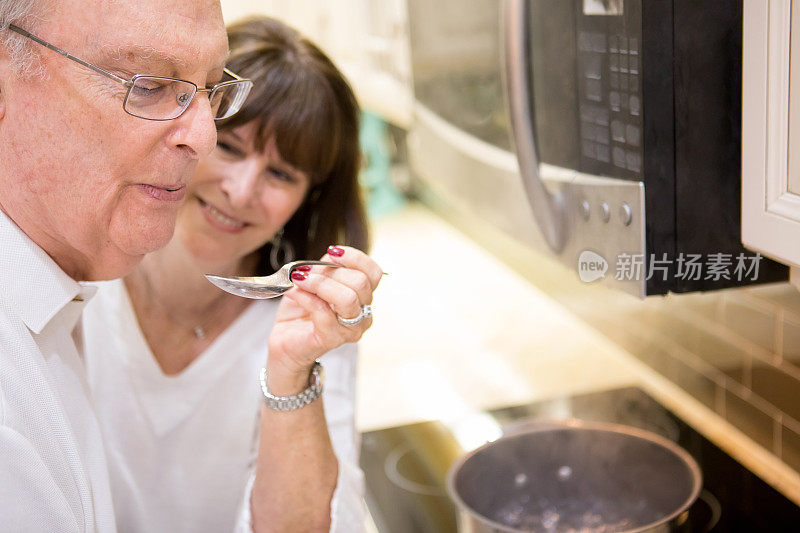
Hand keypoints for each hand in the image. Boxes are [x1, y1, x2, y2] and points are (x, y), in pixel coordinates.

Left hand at [267, 245, 382, 389]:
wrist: (285, 339)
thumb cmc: (301, 310)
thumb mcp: (315, 279)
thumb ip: (326, 267)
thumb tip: (331, 255)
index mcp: (363, 296)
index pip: (373, 272)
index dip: (355, 258)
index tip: (332, 252)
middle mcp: (363, 313)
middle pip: (360, 282)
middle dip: (330, 272)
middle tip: (306, 271)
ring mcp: (350, 329)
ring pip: (347, 298)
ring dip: (319, 283)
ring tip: (299, 279)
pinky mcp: (332, 339)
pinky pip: (323, 312)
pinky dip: (305, 297)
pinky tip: (293, 292)